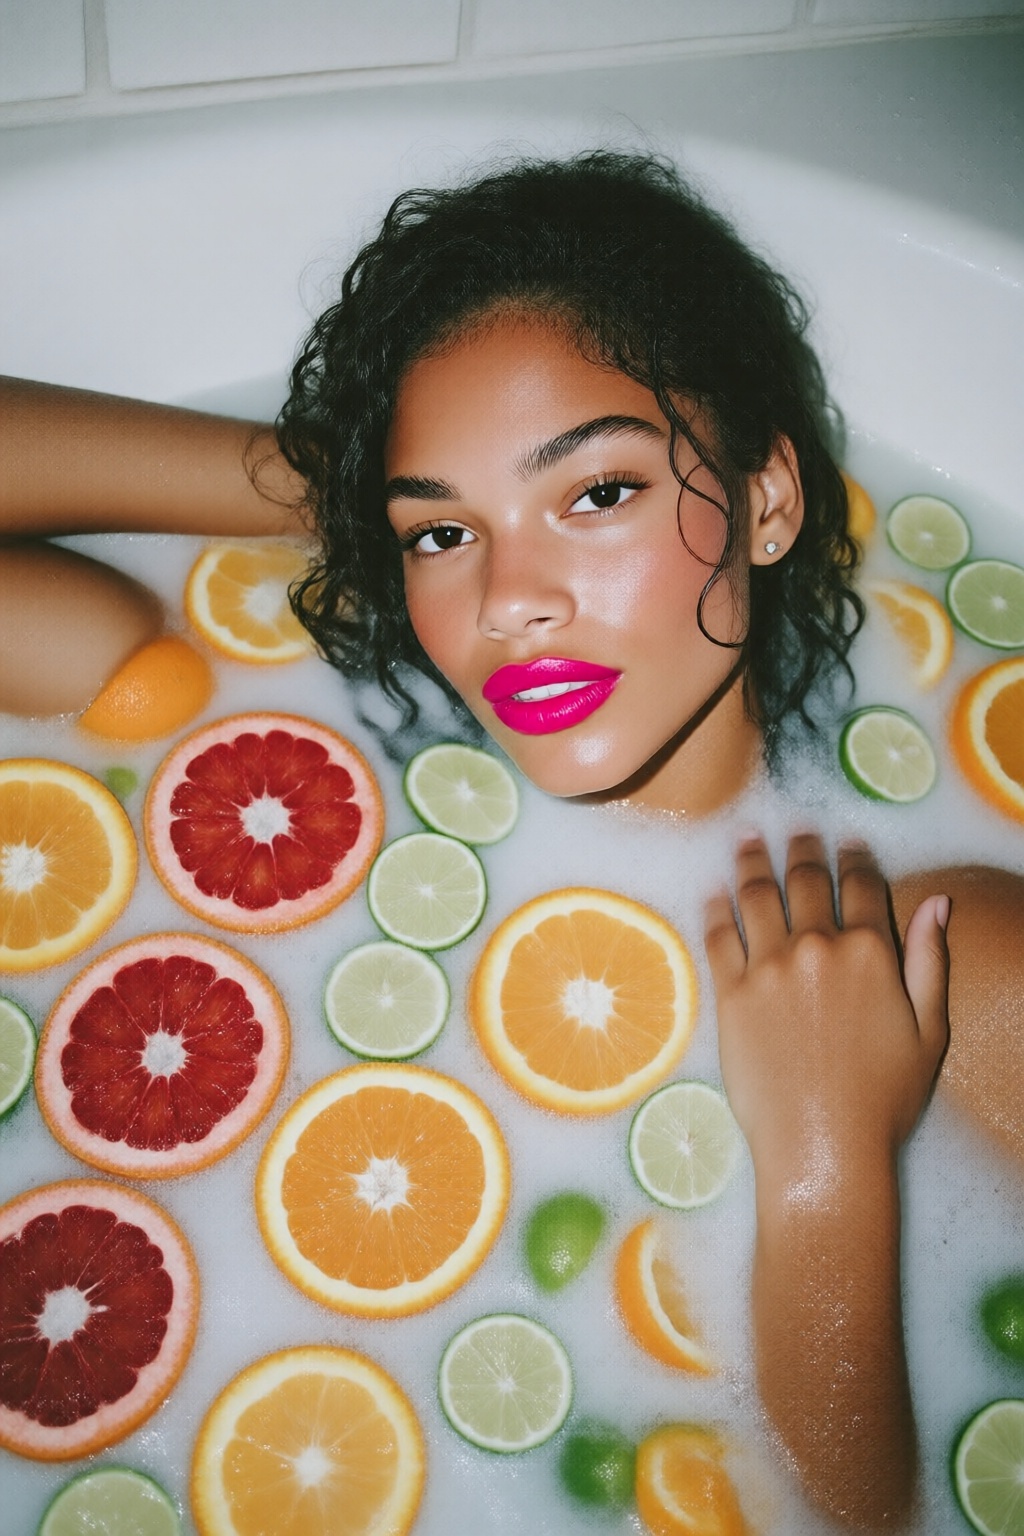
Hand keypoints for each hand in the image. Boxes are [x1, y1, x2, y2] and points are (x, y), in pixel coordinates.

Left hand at [704, 833, 948, 1195]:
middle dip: (803, 849)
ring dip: (753, 861)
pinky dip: (715, 906)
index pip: (863, 885)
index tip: (848, 843)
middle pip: (807, 880)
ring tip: (749, 840)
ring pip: (757, 895)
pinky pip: (718, 935)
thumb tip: (937, 903)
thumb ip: (929, 960)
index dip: (856, 857)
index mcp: (871, 952)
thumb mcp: (929, 1031)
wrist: (823, 1146)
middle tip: (797, 831)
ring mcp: (769, 967)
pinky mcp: (730, 994)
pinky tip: (714, 890)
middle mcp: (818, 947)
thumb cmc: (884, 1098)